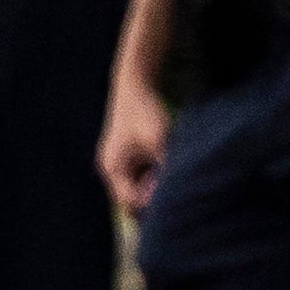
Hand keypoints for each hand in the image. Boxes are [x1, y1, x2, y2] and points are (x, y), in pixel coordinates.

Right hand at [98, 71, 174, 221]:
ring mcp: (117, 162)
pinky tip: (165, 163)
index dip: (151, 204)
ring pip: (135, 188)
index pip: (130, 202)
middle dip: (151, 198)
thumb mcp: (160, 140)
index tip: (171, 193)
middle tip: (173, 187)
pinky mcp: (125, 156)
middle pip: (130, 199)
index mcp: (114, 168)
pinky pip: (137, 176)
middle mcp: (111, 168)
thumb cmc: (146, 111)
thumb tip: (179, 190)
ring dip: (152, 186)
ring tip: (169, 171)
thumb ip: (166, 167)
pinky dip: (151, 176)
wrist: (136, 85)